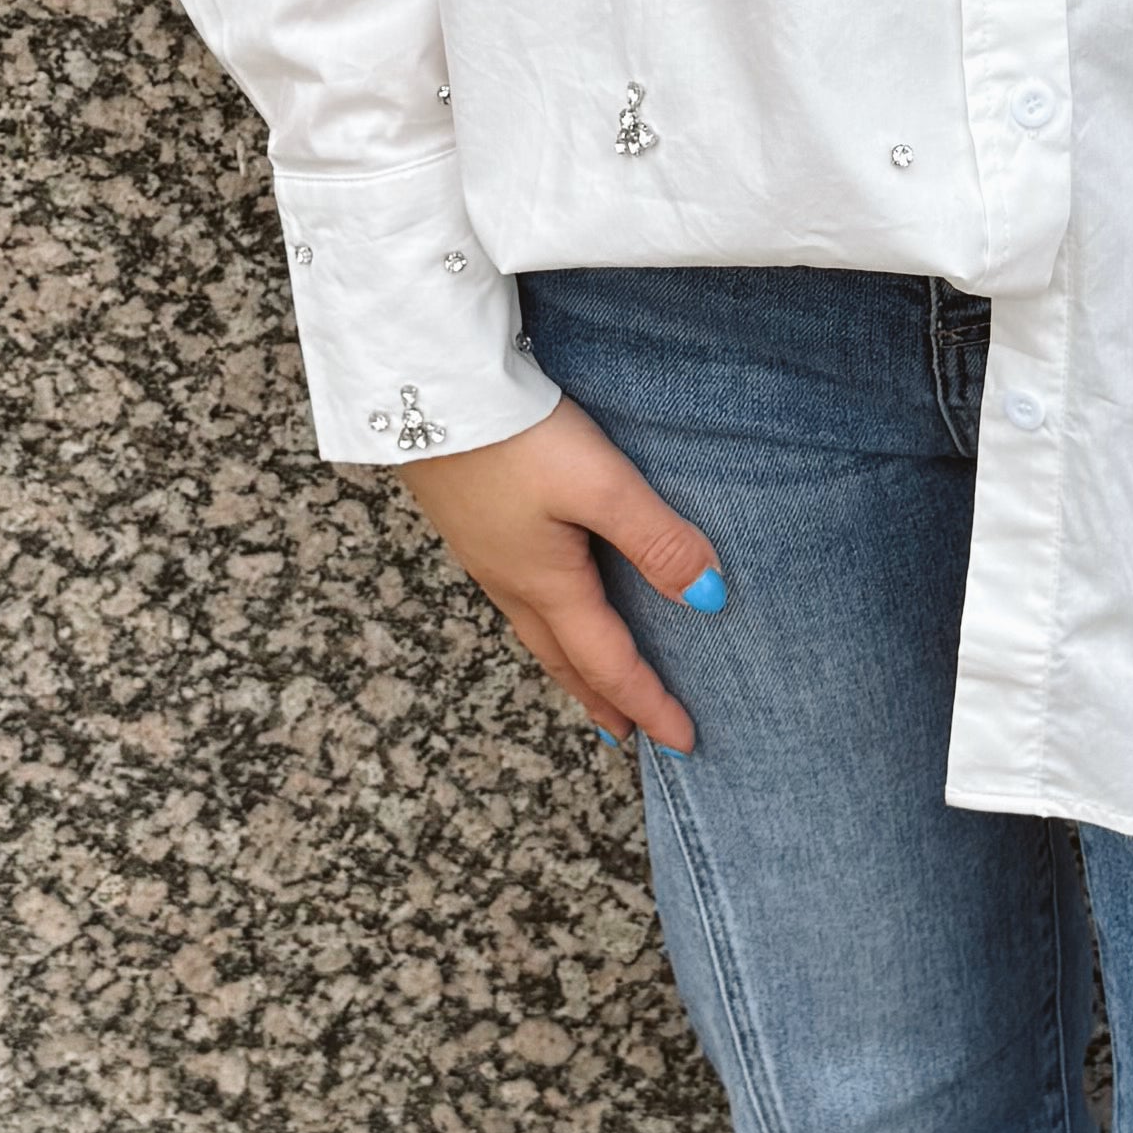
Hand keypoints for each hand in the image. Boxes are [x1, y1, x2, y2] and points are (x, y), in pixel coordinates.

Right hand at [395, 397, 722, 750]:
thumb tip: (710, 599)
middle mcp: (511, 582)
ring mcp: (485, 554)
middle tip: (628, 734)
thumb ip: (656, 540)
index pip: (609, 662)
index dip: (649, 703)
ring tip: (592, 681)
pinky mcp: (471, 522)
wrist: (422, 391)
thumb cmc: (514, 438)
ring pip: (537, 631)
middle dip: (601, 700)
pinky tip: (548, 600)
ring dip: (570, 665)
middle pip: (564, 660)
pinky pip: (518, 598)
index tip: (684, 742)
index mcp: (546, 585)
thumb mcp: (600, 486)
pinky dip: (547, 624)